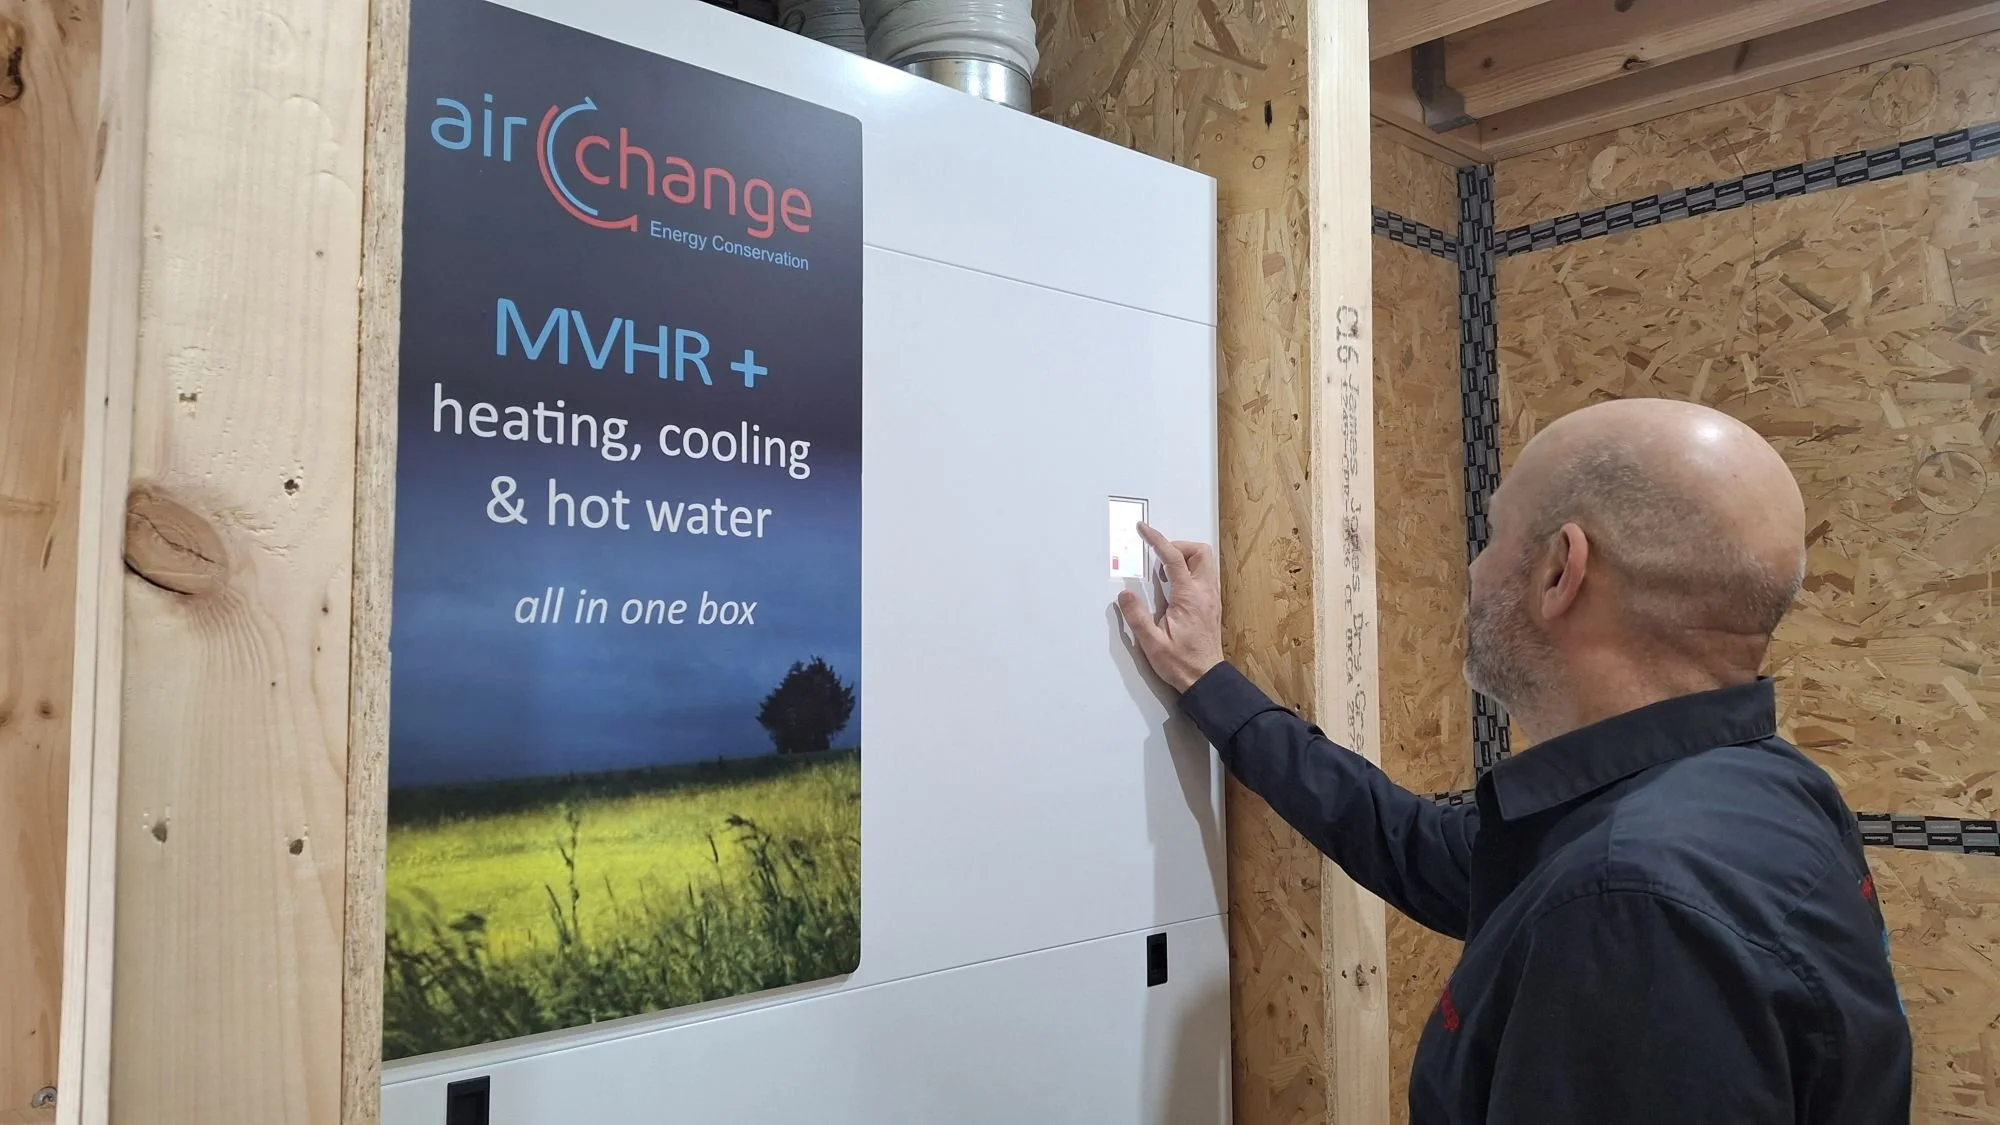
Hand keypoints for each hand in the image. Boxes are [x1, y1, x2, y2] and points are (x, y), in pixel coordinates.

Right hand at [1116, 523, 1224, 693]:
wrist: (1205, 678)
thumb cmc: (1180, 663)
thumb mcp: (1152, 643)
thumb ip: (1137, 616)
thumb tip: (1125, 594)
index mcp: (1189, 598)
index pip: (1174, 558)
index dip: (1157, 540)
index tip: (1143, 529)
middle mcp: (1205, 593)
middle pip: (1200, 551)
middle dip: (1178, 545)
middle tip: (1157, 556)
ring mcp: (1211, 597)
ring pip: (1205, 562)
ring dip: (1185, 557)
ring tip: (1163, 571)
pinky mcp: (1212, 604)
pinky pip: (1205, 574)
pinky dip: (1190, 570)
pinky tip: (1173, 585)